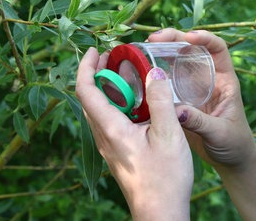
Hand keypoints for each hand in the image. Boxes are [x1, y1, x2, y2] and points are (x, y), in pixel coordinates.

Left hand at [75, 48, 192, 219]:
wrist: (160, 213)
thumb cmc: (165, 178)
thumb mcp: (169, 135)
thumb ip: (161, 100)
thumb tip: (155, 72)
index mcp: (111, 129)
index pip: (86, 90)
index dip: (87, 66)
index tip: (97, 49)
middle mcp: (104, 137)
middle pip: (89, 98)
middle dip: (98, 73)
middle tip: (113, 56)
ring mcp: (109, 147)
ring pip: (99, 110)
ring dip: (108, 88)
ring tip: (126, 73)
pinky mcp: (118, 153)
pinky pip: (110, 121)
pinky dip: (118, 103)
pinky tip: (138, 102)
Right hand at [149, 30, 255, 220]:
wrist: (231, 161)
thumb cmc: (234, 144)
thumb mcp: (220, 133)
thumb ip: (200, 123)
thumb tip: (177, 112)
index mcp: (224, 80)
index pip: (218, 49)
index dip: (205, 38)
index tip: (189, 37)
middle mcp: (207, 78)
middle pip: (191, 49)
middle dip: (173, 39)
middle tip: (152, 38)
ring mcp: (192, 87)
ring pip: (175, 62)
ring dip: (159, 52)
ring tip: (141, 48)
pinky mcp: (180, 99)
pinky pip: (165, 81)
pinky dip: (153, 74)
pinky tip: (138, 73)